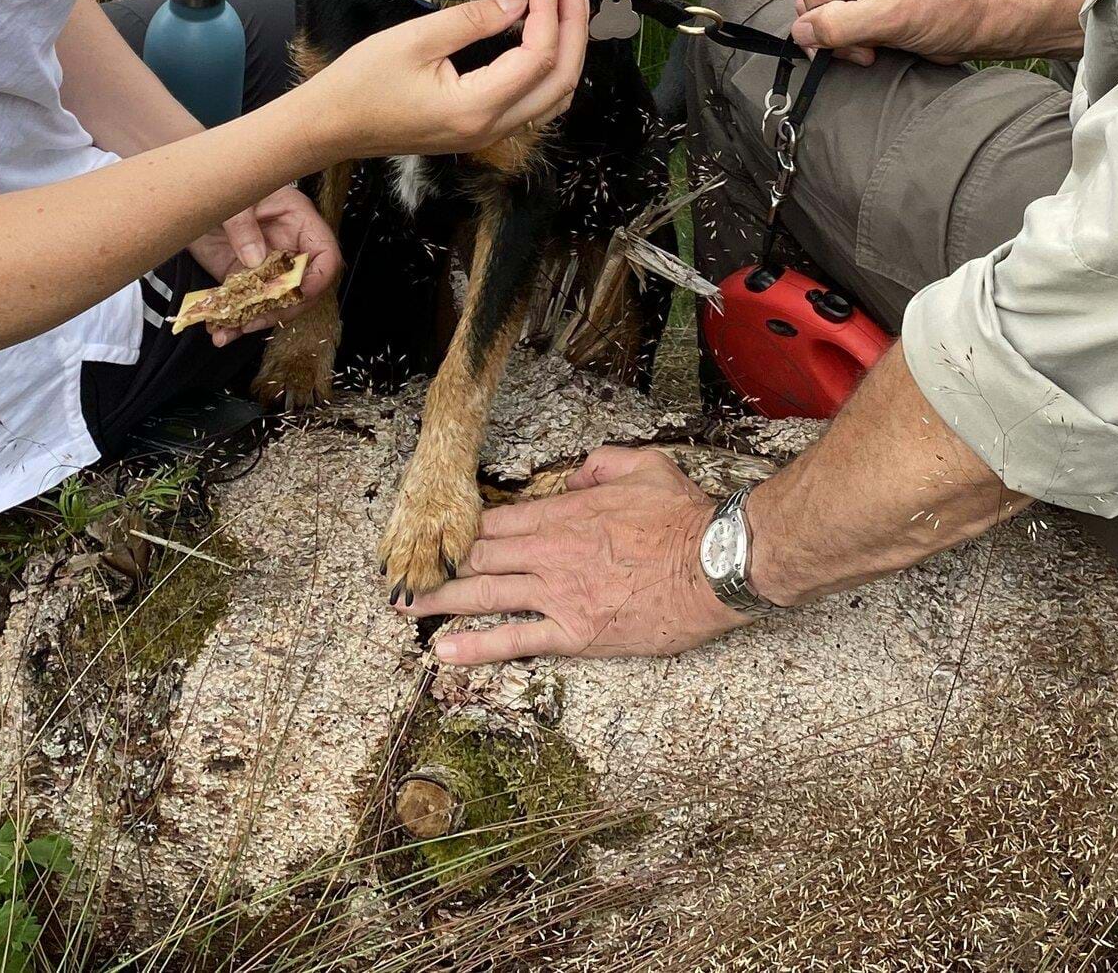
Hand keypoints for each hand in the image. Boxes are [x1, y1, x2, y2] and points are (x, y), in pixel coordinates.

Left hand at [188, 184, 340, 345]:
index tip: (300, 294)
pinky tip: (219, 330)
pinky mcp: (242, 277)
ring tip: (231, 330)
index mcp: (298, 221)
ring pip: (273, 302)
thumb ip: (243, 225)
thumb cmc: (222, 180)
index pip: (325, 255)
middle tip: (256, 318)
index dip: (318, 278)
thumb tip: (255, 259)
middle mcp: (287, 247)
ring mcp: (265, 265)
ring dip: (254, 320)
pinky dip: (232, 320)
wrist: (189, 192)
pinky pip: (245, 304)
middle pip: (302, 287)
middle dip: (282, 308)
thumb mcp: (234, 197)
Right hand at [304, 0, 589, 160]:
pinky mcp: (480, 129)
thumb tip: (519, 2)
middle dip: (574, 28)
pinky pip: (534, 104)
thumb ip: (472, 19)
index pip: (539, 58)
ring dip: (567, 50)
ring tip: (565, 5)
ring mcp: (487, 134)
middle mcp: (490, 128)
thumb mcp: (415, 39)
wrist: (330, 126)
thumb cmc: (361, 83)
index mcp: (475, 108)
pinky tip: (543, 37)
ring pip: (553, 97)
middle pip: (560, 81)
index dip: (551, 13)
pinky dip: (549, 69)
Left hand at [409, 447, 743, 662]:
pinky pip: (517, 640)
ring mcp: (559, 595)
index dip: (462, 530)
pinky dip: (477, 646)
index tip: (437, 537)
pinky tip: (444, 651)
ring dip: (440, 601)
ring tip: (404, 607)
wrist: (715, 564)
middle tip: (402, 573)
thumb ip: (600, 465)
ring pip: (486, 595)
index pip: (497, 521)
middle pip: (480, 556)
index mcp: (564, 514)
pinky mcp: (576, 633)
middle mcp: (550, 554)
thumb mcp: (643, 467)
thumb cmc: (684, 517)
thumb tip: (573, 477)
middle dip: (439, 564)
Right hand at [791, 0, 991, 63]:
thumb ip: (841, 25)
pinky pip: (834, 23)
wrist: (977, 25)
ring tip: (873, 46)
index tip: (857, 38)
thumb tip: (801, 32)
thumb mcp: (891, 18)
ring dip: (842, 40)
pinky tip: (872, 45)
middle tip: (867, 46)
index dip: (826, 16)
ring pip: (821, 15)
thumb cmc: (946, 11)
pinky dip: (849, 42)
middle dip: (834, 31)